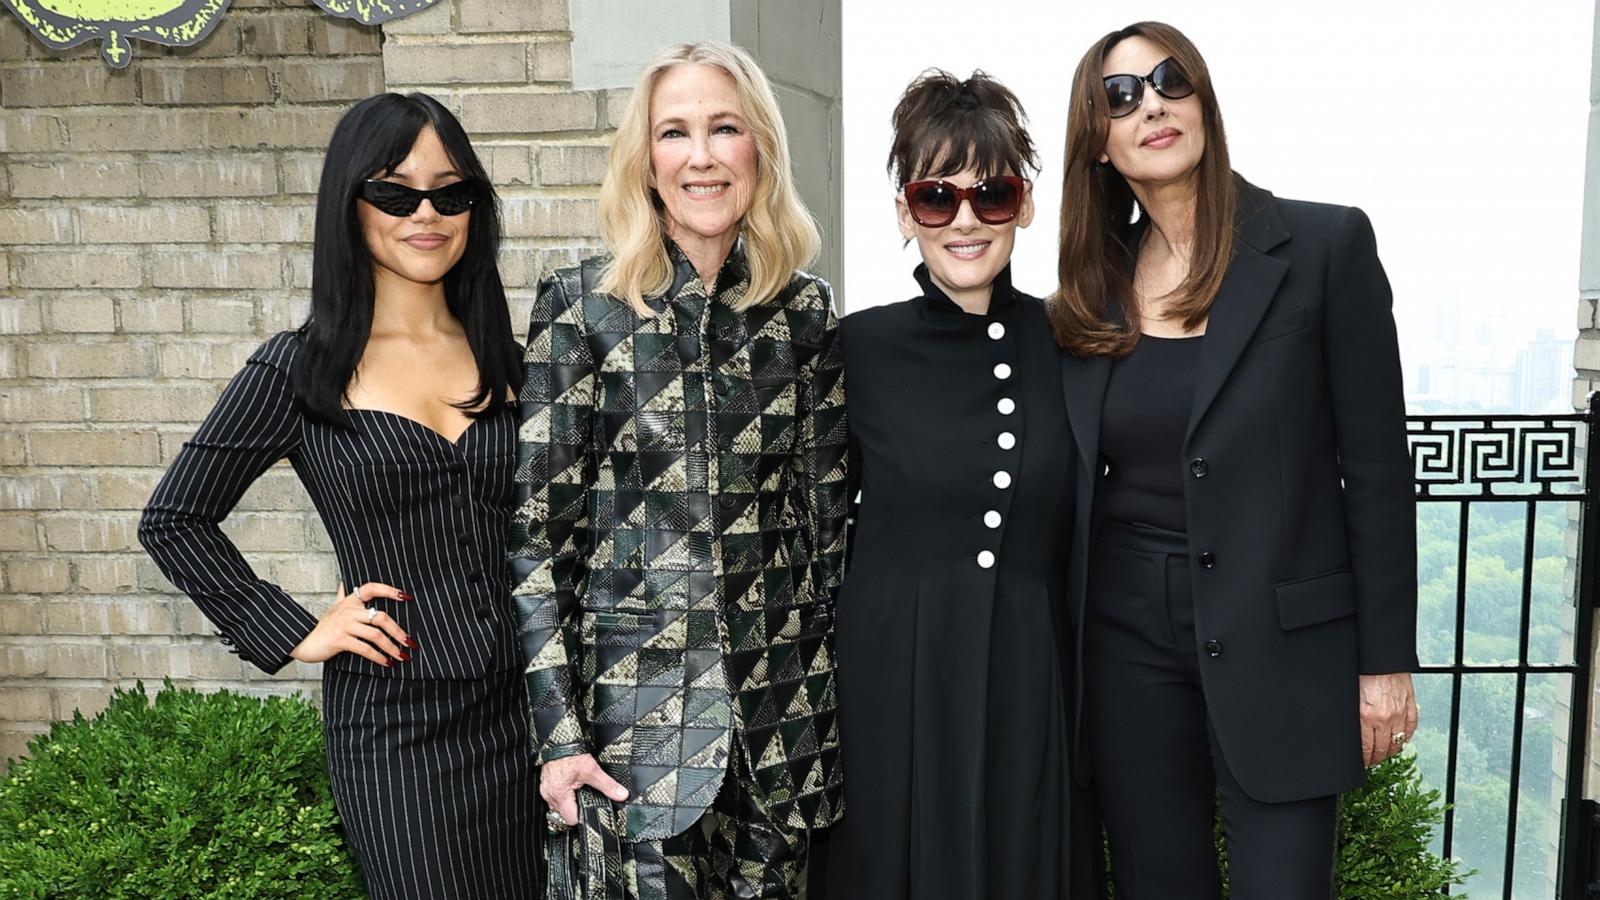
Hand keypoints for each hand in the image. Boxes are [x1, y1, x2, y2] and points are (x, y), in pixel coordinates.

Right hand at [290, 582, 413, 665]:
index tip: (406, 597)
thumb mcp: (333, 607)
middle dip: (398, 631)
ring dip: (392, 647)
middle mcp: (349, 610)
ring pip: (376, 635)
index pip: (372, 588)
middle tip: (409, 642)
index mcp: (350, 601)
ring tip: (402, 656)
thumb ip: (342, 595)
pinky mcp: (340, 640)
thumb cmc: (323, 626)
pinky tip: (387, 663)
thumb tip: (344, 582)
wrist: (303, 641)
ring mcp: (344, 625)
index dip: (389, 590)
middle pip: (381, 617)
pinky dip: (378, 657)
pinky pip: (365, 648)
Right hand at [540, 753, 628, 825]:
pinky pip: (553, 795)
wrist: (559, 741)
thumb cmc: (570, 753)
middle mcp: (550, 795)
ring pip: (557, 806)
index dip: (582, 817)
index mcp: (560, 795)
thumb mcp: (592, 769)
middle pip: (563, 814)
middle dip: (575, 809)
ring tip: (577, 792)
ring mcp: (546, 789)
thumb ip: (607, 785)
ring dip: (567, 802)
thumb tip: (620, 794)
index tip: (589, 811)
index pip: (571, 819)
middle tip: (584, 799)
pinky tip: (569, 785)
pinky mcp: (545, 783)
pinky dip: (562, 794)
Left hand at [1359, 672, 1417, 766]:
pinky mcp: (1411, 707)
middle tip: (1372, 761)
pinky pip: (1411, 729)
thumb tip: (1354, 733)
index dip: (1365, 758)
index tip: (1363, 763)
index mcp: (1366, 716)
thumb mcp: (1352, 697)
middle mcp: (1384, 718)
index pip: (1366, 747)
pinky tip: (1401, 741)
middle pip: (1382, 748)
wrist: (1382, 658)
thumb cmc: (1364, 673)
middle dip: (1376, 758)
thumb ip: (1356, 717)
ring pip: (1398, 743)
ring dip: (1391, 751)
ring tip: (1385, 754)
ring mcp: (1400, 714)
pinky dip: (1406, 738)